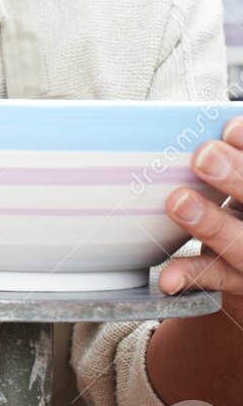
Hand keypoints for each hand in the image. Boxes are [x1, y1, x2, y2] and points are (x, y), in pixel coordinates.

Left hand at [163, 120, 242, 319]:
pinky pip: (215, 278)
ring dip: (210, 223)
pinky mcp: (240, 282)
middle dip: (238, 176)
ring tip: (179, 201)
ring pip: (241, 243)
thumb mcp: (242, 181)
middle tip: (204, 155)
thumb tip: (225, 123)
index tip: (230, 127)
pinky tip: (169, 275)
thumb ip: (238, 156)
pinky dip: (190, 274)